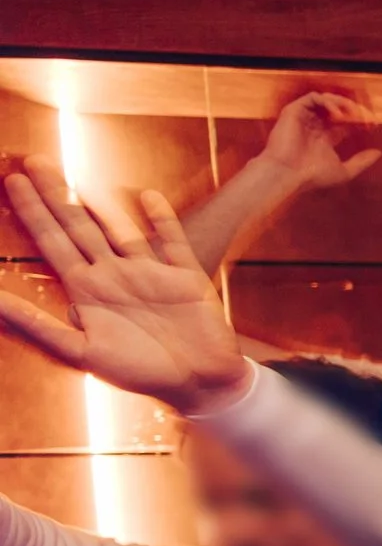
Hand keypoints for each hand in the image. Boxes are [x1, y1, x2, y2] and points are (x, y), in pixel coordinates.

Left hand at [0, 160, 251, 414]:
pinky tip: (147, 195)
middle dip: (54, 195)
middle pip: (78, 227)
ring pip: (118, 228)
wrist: (199, 384)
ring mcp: (148, 273)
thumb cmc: (141, 374)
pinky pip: (170, 239)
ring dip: (99, 202)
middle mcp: (114, 276)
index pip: (52, 243)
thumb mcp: (82, 352)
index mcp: (87, 292)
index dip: (32, 212)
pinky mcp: (184, 276)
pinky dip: (161, 218)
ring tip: (77, 174)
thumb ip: (39, 327)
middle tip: (33, 161)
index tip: (11, 181)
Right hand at [258, 91, 380, 189]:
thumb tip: (378, 152)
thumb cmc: (312, 176)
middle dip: (355, 110)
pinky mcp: (294, 111)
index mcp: (324, 137)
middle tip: (367, 117)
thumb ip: (361, 162)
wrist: (288, 174)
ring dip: (344, 104)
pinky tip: (337, 115)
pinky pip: (314, 97)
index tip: (374, 125)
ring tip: (353, 115)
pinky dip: (329, 102)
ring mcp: (304, 118)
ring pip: (327, 100)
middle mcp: (314, 126)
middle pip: (338, 109)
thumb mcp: (344, 171)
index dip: (360, 120)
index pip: (345, 122)